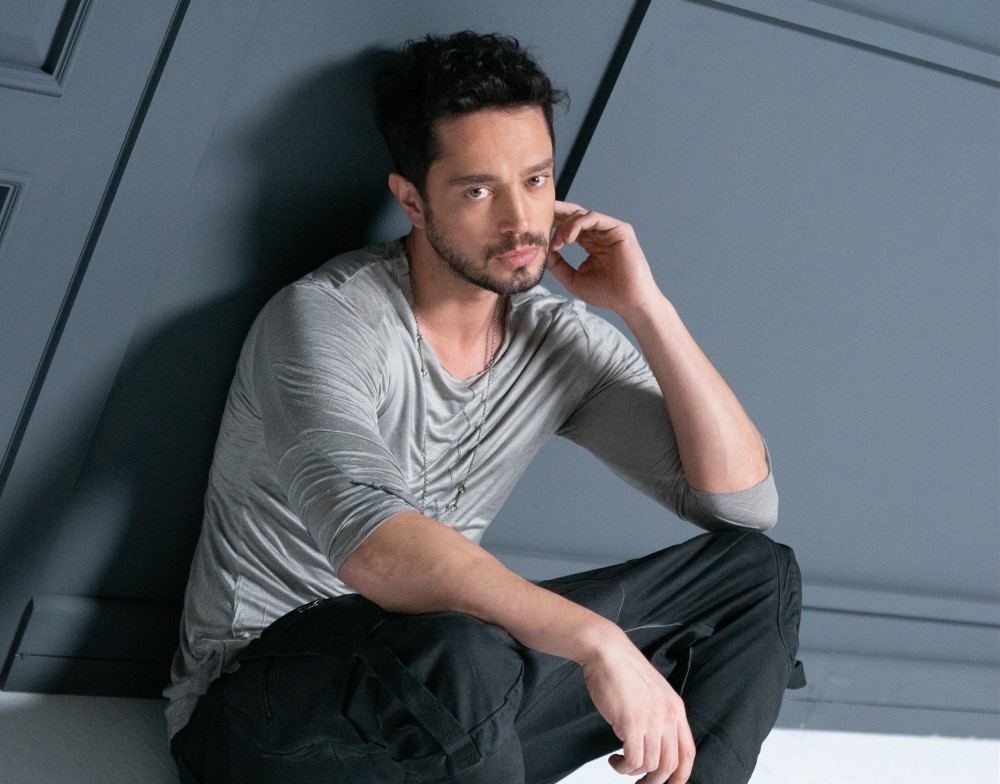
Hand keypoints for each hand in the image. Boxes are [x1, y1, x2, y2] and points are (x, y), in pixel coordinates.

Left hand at [546, 200, 661, 318]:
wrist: (628, 301)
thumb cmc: (606, 293)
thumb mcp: (573, 279)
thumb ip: (558, 265)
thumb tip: (542, 252)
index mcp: (590, 243)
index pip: (568, 226)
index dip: (552, 224)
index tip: (534, 228)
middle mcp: (599, 233)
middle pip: (574, 214)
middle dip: (556, 213)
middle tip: (538, 216)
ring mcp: (610, 230)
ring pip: (581, 214)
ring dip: (564, 226)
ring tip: (557, 243)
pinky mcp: (619, 229)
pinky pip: (594, 218)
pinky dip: (578, 224)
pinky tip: (568, 238)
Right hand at [579, 628, 695, 782]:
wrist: (607, 651)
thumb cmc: (623, 670)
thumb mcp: (653, 693)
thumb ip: (659, 716)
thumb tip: (656, 745)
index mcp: (676, 709)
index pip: (688, 754)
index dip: (680, 776)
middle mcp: (668, 716)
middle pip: (670, 766)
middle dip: (654, 782)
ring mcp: (651, 720)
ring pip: (651, 766)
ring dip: (633, 773)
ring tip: (620, 763)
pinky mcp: (631, 723)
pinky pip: (634, 761)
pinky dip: (623, 767)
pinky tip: (614, 759)